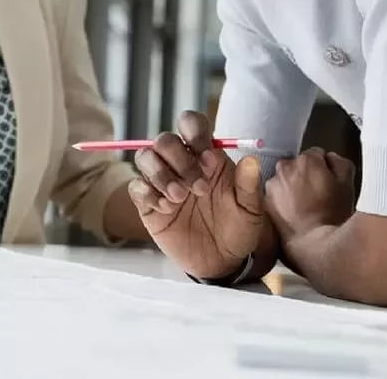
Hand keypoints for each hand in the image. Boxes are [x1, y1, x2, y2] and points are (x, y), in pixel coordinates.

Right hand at [129, 111, 265, 278]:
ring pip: (145, 157)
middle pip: (165, 140)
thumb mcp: (250, 210)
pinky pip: (136, 186)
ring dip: (161, 175)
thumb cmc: (237, 229)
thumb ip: (249, 185)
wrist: (221, 262)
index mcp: (205, 155)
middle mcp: (180, 163)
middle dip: (180, 161)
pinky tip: (166, 209)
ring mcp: (161, 181)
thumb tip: (251, 159)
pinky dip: (148, 194)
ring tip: (179, 198)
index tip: (209, 161)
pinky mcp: (147, 202)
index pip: (191, 124)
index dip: (195, 135)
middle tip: (198, 189)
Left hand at [265, 147, 354, 242]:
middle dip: (305, 176)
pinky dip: (281, 201)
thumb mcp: (348, 185)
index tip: (328, 182)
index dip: (324, 169)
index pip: (316, 155)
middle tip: (317, 196)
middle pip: (297, 166)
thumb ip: (339, 164)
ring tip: (304, 208)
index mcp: (307, 160)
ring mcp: (272, 185)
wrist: (314, 245)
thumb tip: (330, 159)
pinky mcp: (264, 202)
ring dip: (291, 188)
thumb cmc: (333, 215)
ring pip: (284, 180)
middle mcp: (284, 167)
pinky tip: (292, 215)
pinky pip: (275, 196)